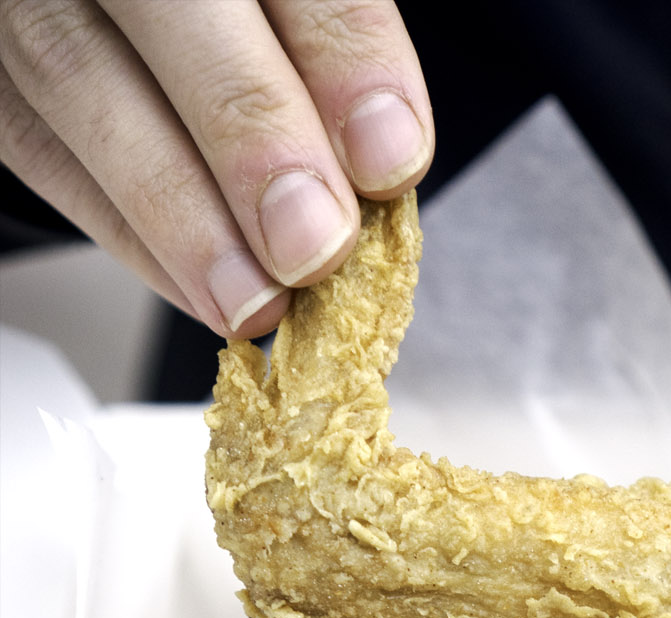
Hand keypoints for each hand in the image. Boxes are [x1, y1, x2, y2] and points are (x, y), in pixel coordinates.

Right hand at [0, 0, 432, 335]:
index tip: (390, 160)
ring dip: (182, 214)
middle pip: (168, 7)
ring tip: (257, 299)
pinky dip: (130, 235)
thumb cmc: (238, 14)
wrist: (135, 9)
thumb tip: (381, 159)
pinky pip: (44, 152)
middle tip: (312, 246)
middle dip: (249, 135)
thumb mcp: (291, 4)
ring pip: (81, 80)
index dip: (340, 54)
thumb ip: (334, 46)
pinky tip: (204, 292)